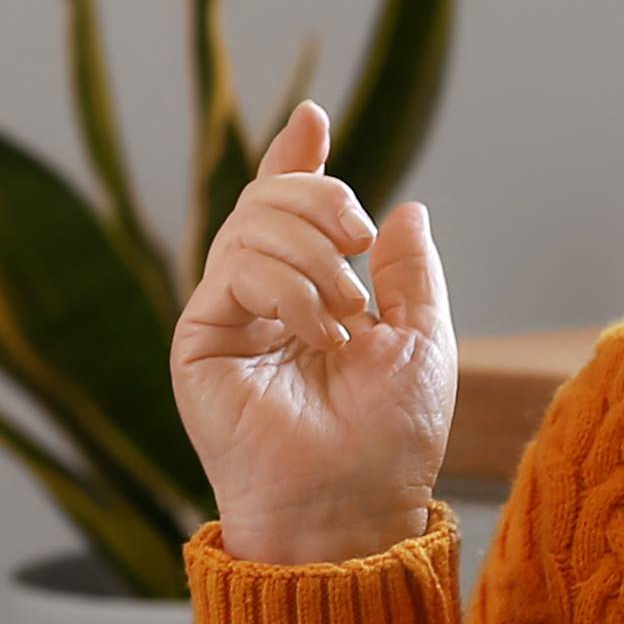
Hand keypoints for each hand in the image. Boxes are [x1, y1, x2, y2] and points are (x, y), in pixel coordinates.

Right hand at [169, 103, 457, 565]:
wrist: (354, 506)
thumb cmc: (390, 442)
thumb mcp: (423, 342)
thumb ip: (413, 276)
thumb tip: (405, 208)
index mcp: (310, 296)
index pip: (291, 212)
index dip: (296, 160)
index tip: (314, 118)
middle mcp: (261, 301)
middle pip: (267, 200)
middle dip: (320, 197)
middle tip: (361, 238)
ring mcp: (227, 318)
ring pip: (248, 225)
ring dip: (313, 253)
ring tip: (349, 310)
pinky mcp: (200, 340)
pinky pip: (235, 270)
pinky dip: (288, 288)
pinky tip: (322, 332)